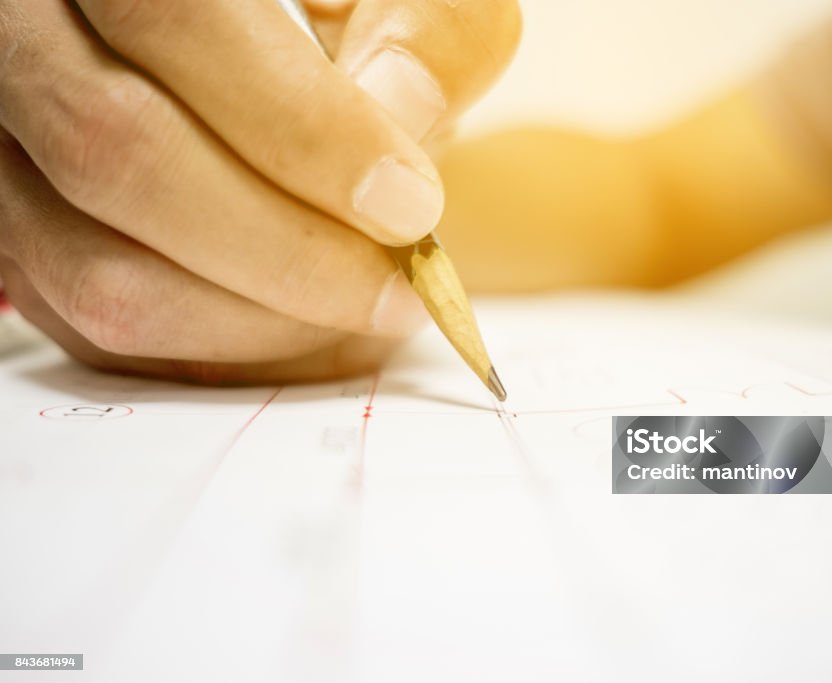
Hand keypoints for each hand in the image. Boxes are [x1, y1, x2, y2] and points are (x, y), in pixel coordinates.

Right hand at [0, 0, 519, 382]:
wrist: (265, 67)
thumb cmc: (349, 25)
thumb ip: (421, 38)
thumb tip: (399, 134)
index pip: (174, 19)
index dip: (301, 129)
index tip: (408, 207)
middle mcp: (22, 37)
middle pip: (118, 151)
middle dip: (285, 250)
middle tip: (395, 288)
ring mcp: (4, 148)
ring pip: (95, 267)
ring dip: (253, 317)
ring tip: (360, 308)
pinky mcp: (19, 233)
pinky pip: (95, 324)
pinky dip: (213, 345)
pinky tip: (299, 321)